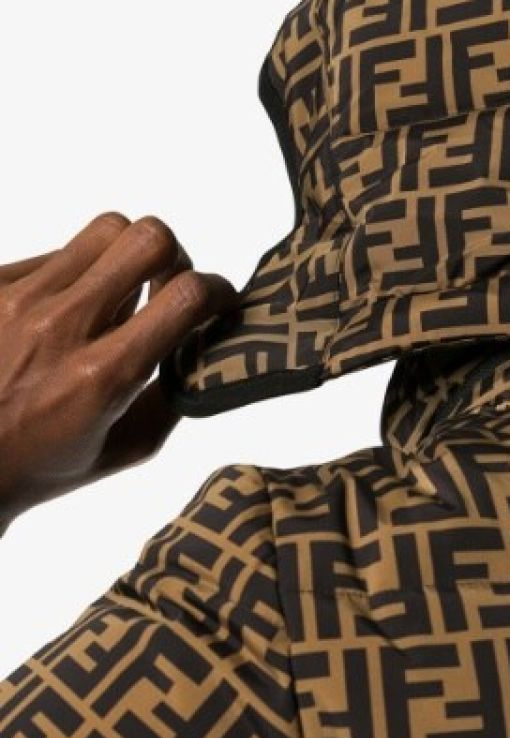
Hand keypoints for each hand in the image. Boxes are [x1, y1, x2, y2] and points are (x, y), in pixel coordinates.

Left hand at [0, 212, 238, 528]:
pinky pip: (57, 253)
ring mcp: (18, 298)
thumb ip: (175, 395)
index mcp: (102, 376)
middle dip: (175, 259)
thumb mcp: (127, 446)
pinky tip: (63, 315)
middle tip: (166, 287)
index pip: (186, 297)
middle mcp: (60, 326)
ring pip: (104, 231)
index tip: (219, 301)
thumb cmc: (42, 463)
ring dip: (127, 258)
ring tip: (117, 293)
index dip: (219, 290)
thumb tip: (205, 346)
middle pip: (148, 239)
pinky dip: (77, 278)